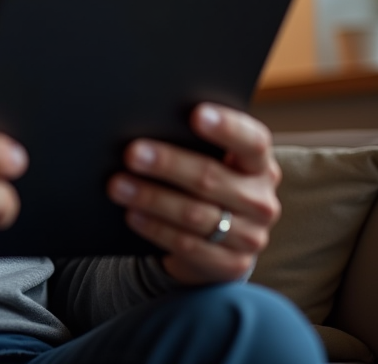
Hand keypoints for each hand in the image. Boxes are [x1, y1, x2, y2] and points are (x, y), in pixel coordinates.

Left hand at [106, 103, 280, 283]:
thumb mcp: (210, 162)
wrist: (218, 242)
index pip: (253, 141)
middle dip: (168, 164)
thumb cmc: (206, 185)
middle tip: (131, 153)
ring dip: (152, 198)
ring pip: (195, 215)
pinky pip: (188, 246)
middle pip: (212, 178)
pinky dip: (156, 228)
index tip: (195, 113)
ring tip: (117, 185)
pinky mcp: (231, 265)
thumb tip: (150, 121)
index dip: (227, 127)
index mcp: (260, 164)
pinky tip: (132, 215)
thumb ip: (192, 144)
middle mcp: (260, 199)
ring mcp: (250, 236)